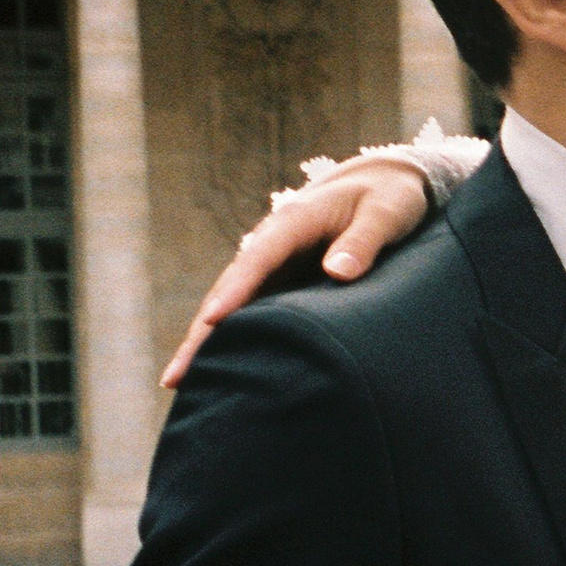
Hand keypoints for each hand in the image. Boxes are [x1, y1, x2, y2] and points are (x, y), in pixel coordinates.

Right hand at [161, 152, 441, 389]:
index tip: (213, 320)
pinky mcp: (285, 283)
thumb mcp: (386, 212)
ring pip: (234, 306)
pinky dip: (233, 339)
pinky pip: (254, 313)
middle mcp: (273, 245)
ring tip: (178, 383)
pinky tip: (218, 371)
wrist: (387, 182)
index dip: (234, 290)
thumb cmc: (390, 197)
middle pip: (229, 289)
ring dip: (206, 341)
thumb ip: (364, 240)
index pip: (257, 259)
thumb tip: (336, 272)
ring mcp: (275, 266)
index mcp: (293, 222)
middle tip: (175, 375)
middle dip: (201, 331)